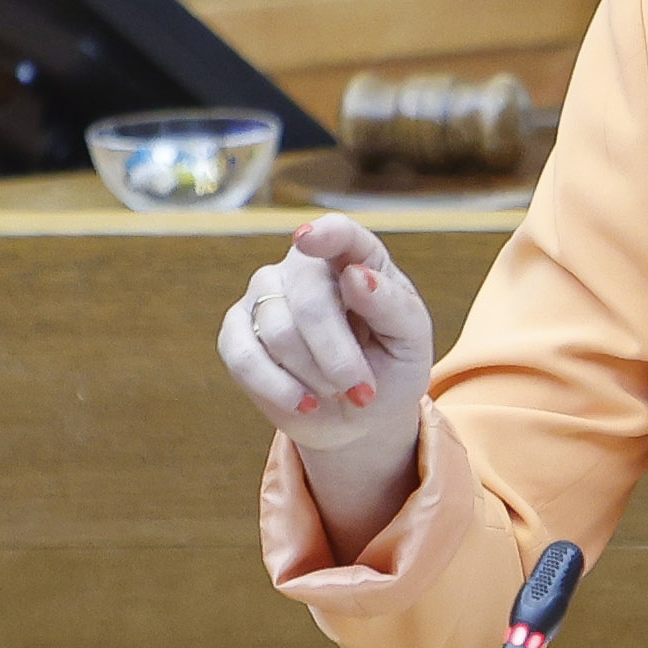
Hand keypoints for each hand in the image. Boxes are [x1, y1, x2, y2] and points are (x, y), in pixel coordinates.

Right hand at [218, 214, 433, 552]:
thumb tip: (356, 275)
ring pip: (278, 332)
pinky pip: (244, 357)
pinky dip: (278, 388)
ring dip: (316, 376)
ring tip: (337, 392)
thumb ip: (390, 305)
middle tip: (363, 392)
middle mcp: (304, 267)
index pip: (340, 233)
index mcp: (356, 257)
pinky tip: (306, 403)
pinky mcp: (236, 333)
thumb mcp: (410, 340)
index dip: (325, 234)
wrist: (362, 415)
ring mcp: (265, 295)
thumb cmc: (391, 366)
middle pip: (309, 298)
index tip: (308, 240)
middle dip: (338, 355)